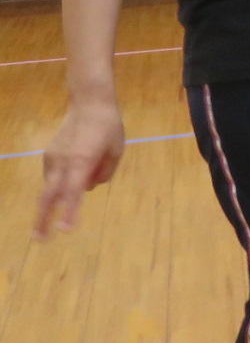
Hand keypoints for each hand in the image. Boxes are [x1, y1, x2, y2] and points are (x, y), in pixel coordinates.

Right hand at [36, 95, 125, 236]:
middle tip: (40, 240)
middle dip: (43, 219)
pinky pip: (53, 176)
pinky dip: (58, 186)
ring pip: (50, 187)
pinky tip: (70, 181)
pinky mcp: (49, 155)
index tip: (65, 230)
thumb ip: (104, 173)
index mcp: (81, 161)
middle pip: (48, 195)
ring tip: (51, 221)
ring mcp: (52, 158)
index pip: (73, 192)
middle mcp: (63, 162)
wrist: (89, 102)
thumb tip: (87, 188)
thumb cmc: (108, 126)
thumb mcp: (116, 151)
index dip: (69, 211)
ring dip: (52, 203)